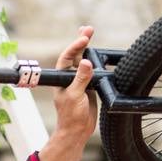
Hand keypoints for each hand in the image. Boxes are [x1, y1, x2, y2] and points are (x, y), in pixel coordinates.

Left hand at [40, 26, 97, 160]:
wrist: (77, 132)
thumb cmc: (70, 116)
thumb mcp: (75, 96)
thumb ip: (81, 79)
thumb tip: (87, 63)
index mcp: (62, 79)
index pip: (67, 57)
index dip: (75, 46)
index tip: (84, 38)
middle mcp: (70, 78)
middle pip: (75, 56)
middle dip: (81, 42)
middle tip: (89, 29)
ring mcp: (80, 82)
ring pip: (84, 62)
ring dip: (88, 50)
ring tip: (90, 34)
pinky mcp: (90, 87)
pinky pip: (93, 72)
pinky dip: (96, 63)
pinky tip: (100, 55)